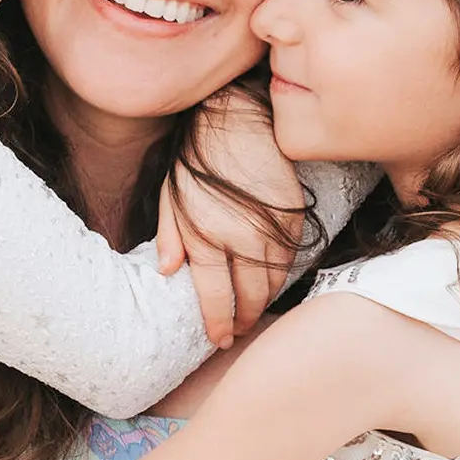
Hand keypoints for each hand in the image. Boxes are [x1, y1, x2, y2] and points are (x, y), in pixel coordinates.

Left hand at [156, 87, 303, 346]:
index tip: (218, 338)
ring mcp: (272, 230)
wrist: (236, 120)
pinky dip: (279, 275)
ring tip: (251, 310)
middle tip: (236, 331)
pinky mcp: (293, 218)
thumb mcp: (169, 197)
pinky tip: (268, 280)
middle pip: (250, 299)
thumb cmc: (196, 160)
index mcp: (206, 237)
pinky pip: (290, 260)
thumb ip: (169, 237)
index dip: (217, 324)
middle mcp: (242, 239)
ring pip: (274, 284)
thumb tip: (167, 272)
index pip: (215, 298)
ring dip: (263, 301)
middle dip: (243, 320)